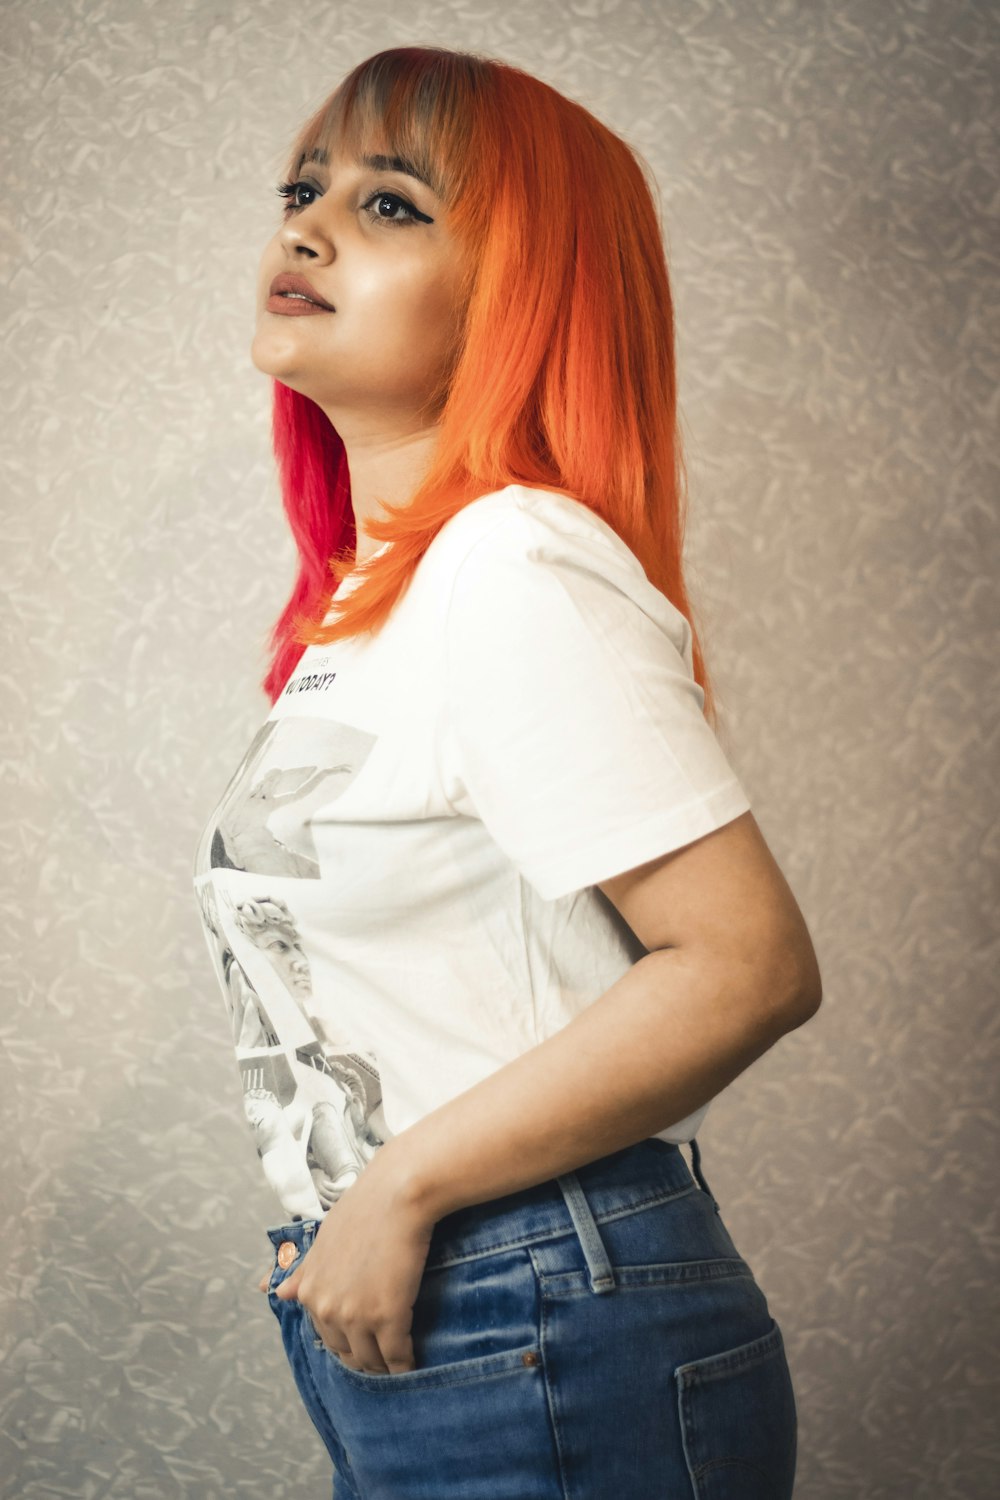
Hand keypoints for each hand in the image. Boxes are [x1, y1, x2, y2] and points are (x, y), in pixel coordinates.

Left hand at [273, 1149, 435, 1374]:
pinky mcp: (389, 1318)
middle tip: (384, 1357)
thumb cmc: (363, 1210)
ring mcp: (357, 1316)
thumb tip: (271, 1289)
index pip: (327, 1338)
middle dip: (365, 1359)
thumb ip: (301, 1271)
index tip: (364, 1344)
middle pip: (348, 1354)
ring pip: (371, 1361)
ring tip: (399, 1364)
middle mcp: (328, 1308)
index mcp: (310, 1292)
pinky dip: (406, 1364)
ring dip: (385, 1367)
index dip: (348, 1343)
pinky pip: (397, 1357)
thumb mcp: (323, 1241)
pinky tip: (413, 1362)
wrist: (395, 1195)